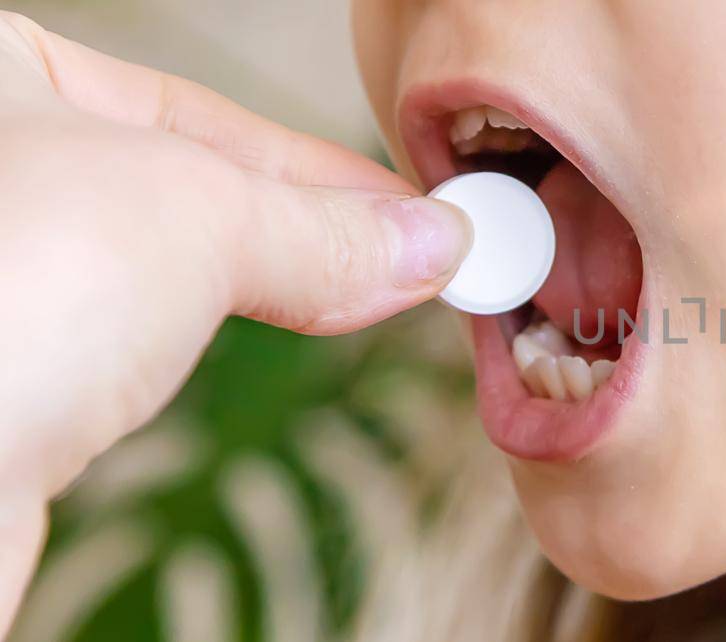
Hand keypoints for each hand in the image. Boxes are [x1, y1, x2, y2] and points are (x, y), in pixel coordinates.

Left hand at [0, 12, 469, 629]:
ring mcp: (0, 278)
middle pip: (184, 188)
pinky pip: (127, 345)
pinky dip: (209, 351)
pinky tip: (275, 354)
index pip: (193, 109)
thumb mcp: (203, 216)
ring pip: (157, 272)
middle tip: (415, 258)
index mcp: (1, 78)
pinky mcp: (1, 382)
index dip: (321, 163)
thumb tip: (427, 243)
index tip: (411, 210)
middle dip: (307, 228)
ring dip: (269, 288)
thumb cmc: (2, 288)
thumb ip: (324, 229)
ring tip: (370, 299)